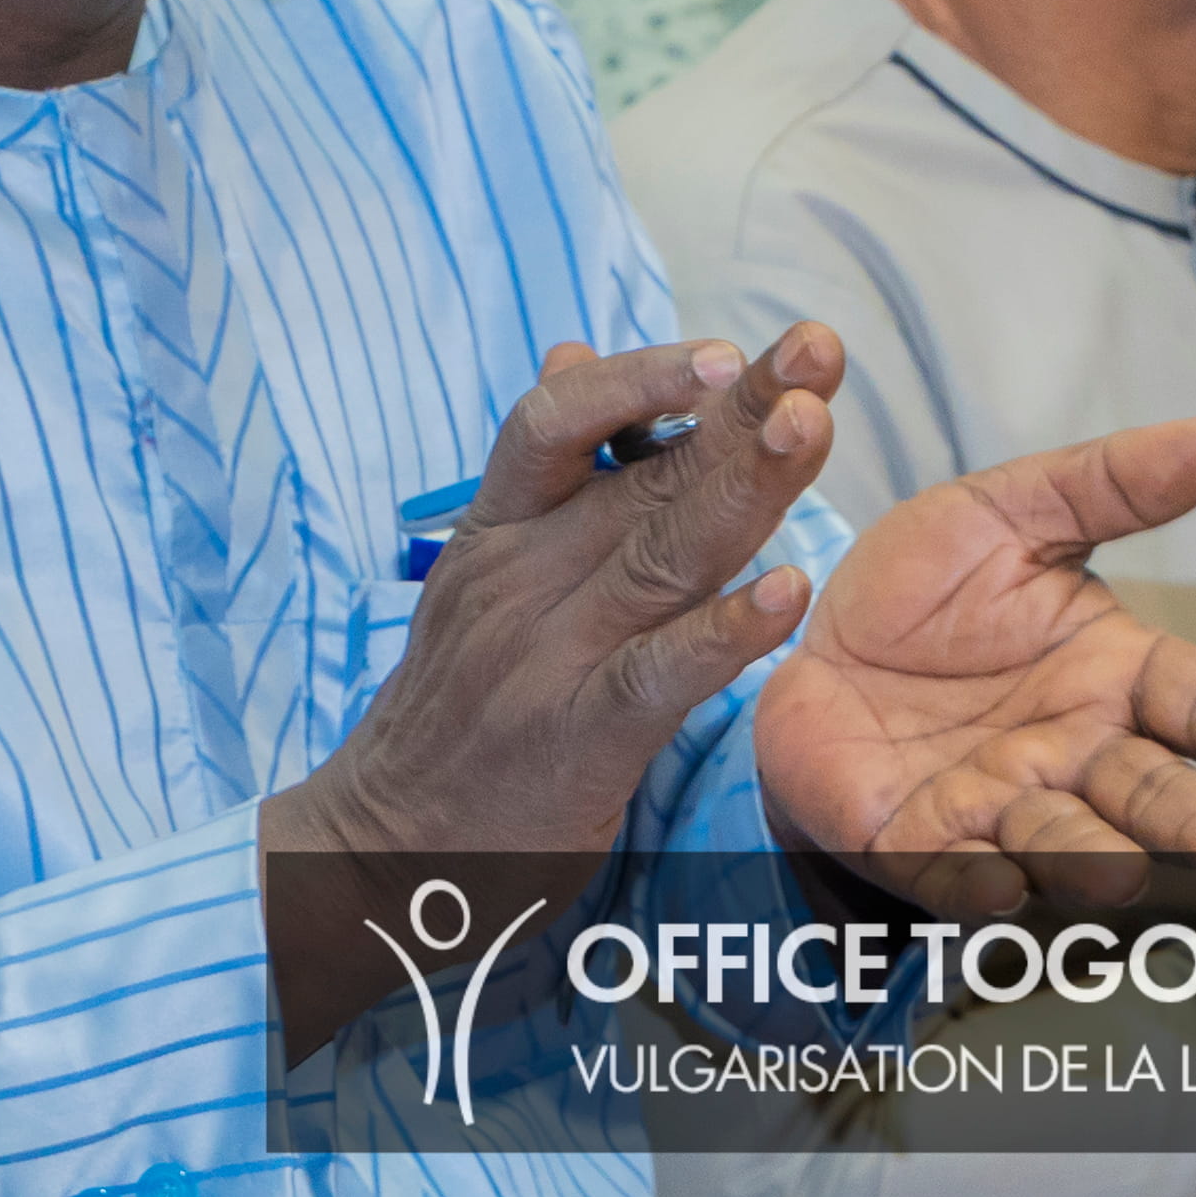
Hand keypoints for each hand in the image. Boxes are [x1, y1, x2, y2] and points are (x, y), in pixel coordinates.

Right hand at [278, 331, 848, 871]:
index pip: (557, 421)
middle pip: (640, 475)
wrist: (378, 847)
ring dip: (745, 486)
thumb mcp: (475, 575)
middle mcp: (518, 580)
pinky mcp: (579, 738)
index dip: (642, 377)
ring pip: (661, 554)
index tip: (729, 350)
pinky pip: (660, 673)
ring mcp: (548, 657)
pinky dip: (725, 632)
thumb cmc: (451, 712)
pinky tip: (786, 592)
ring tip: (813, 426)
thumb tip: (570, 351)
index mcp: (494, 535)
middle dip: (739, 406)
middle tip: (817, 349)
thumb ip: (540, 475)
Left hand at [751, 417, 1195, 914]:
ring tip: (1120, 869)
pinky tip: (1000, 888)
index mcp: (1114, 676)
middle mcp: (1075, 754)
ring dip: (1092, 857)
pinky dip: (978, 885)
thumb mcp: (1005, 513)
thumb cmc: (925, 593)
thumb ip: (1110, 484)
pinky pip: (954, 872)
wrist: (805, 649)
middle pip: (1151, 793)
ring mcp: (1001, 807)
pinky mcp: (920, 844)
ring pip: (1063, 840)